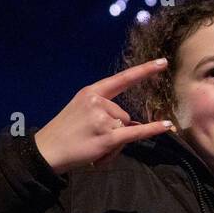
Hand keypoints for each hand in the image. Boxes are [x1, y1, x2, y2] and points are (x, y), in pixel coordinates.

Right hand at [33, 59, 173, 173]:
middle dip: (114, 128)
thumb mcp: (81, 111)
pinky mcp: (107, 137)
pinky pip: (135, 132)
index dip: (144, 71)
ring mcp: (103, 119)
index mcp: (91, 92)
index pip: (122, 79)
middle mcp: (98, 102)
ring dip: (115, 141)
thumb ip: (105, 112)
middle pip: (124, 115)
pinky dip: (153, 129)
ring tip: (93, 146)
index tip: (163, 62)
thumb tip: (135, 124)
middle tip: (91, 137)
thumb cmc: (64, 132)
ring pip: (125, 128)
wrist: (47, 150)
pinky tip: (167, 126)